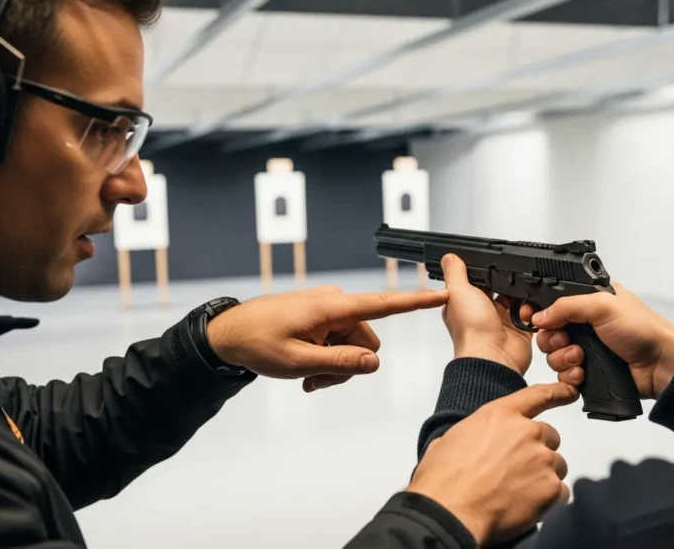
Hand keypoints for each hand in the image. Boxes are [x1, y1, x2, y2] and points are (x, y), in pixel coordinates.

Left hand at [207, 285, 447, 391]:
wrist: (228, 334)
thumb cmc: (257, 344)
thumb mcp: (298, 362)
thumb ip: (340, 364)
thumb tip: (373, 363)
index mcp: (333, 307)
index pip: (385, 304)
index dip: (417, 302)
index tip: (444, 293)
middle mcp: (336, 303)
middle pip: (367, 343)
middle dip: (348, 366)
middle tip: (315, 381)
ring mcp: (329, 310)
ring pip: (353, 348)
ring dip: (335, 367)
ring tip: (306, 377)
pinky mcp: (322, 317)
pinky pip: (339, 343)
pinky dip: (327, 360)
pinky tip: (305, 371)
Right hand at [407, 382, 577, 545]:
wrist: (450, 511)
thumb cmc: (443, 478)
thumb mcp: (451, 439)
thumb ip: (476, 432)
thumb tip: (474, 442)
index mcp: (501, 415)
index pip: (538, 395)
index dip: (558, 393)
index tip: (570, 392)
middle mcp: (527, 432)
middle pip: (549, 436)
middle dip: (538, 451)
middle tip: (518, 470)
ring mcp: (542, 459)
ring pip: (557, 465)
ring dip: (543, 476)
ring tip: (518, 491)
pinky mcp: (550, 488)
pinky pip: (560, 491)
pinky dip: (547, 499)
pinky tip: (525, 505)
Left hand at [440, 254, 532, 374]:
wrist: (492, 358)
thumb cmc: (471, 330)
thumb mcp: (458, 291)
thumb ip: (455, 272)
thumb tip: (449, 257)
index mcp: (467, 303)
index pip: (479, 281)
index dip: (487, 271)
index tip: (497, 263)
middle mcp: (484, 312)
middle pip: (501, 289)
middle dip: (509, 283)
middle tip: (514, 278)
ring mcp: (502, 323)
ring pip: (517, 301)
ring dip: (522, 297)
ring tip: (520, 296)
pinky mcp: (519, 332)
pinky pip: (530, 316)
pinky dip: (531, 312)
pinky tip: (527, 310)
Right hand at [531, 283, 673, 398]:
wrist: (661, 364)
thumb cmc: (640, 328)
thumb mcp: (602, 305)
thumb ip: (566, 306)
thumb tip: (538, 317)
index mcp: (588, 302)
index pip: (553, 304)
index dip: (540, 311)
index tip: (531, 318)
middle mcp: (585, 325)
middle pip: (548, 333)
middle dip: (553, 340)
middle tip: (568, 341)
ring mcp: (586, 350)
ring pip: (553, 356)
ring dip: (562, 359)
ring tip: (581, 359)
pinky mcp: (588, 372)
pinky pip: (564, 375)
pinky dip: (569, 376)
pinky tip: (582, 374)